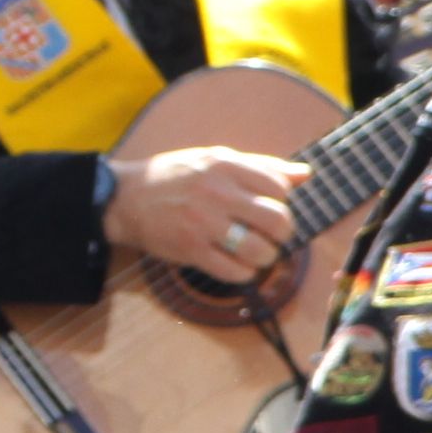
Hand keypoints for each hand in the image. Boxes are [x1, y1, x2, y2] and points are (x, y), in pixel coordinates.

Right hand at [106, 145, 308, 278]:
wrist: (126, 198)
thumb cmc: (176, 176)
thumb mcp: (216, 160)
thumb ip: (262, 167)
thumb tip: (305, 174)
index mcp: (225, 165)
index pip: (279, 188)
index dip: (282, 202)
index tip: (268, 207)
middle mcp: (216, 193)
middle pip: (278, 221)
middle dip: (282, 233)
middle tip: (271, 235)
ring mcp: (203, 223)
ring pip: (260, 251)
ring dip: (265, 257)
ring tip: (256, 252)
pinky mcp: (191, 250)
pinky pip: (235, 272)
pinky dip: (244, 273)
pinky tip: (236, 264)